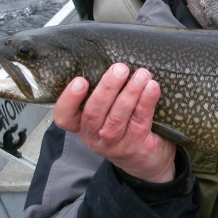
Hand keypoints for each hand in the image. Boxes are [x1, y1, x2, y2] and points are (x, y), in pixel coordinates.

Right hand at [53, 65, 176, 182]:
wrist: (146, 161)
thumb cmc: (121, 127)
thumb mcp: (104, 114)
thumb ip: (102, 93)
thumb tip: (109, 56)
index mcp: (81, 125)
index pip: (64, 117)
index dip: (69, 100)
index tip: (80, 81)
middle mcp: (95, 135)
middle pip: (95, 113)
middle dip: (107, 89)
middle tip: (119, 69)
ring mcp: (116, 142)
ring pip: (119, 116)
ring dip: (131, 92)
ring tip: (141, 74)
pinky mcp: (137, 144)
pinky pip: (141, 120)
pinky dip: (147, 102)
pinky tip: (152, 87)